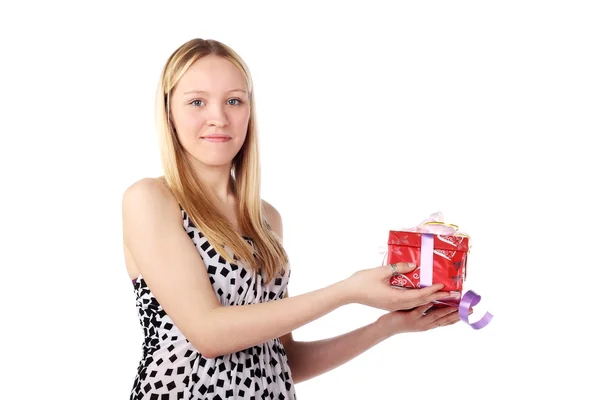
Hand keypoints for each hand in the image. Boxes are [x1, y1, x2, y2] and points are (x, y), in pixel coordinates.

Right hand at [342, 263, 457, 310]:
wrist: (347, 293)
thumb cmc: (362, 282)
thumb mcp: (380, 272)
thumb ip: (398, 268)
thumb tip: (414, 265)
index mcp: (395, 298)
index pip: (419, 296)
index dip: (432, 291)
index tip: (443, 286)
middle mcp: (397, 304)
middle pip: (420, 302)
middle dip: (436, 298)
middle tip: (450, 294)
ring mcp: (393, 305)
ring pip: (415, 304)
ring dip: (429, 299)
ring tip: (441, 295)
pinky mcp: (390, 304)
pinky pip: (409, 303)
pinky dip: (419, 300)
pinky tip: (423, 295)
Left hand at [376, 303, 471, 334]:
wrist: (387, 328)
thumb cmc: (402, 319)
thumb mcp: (417, 316)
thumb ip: (427, 310)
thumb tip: (435, 299)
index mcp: (429, 324)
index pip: (447, 322)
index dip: (459, 317)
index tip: (469, 312)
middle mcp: (426, 325)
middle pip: (445, 319)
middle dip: (458, 314)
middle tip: (470, 309)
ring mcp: (419, 322)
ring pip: (435, 315)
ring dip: (446, 309)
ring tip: (457, 304)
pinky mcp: (410, 317)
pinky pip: (419, 310)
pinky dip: (426, 305)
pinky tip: (432, 299)